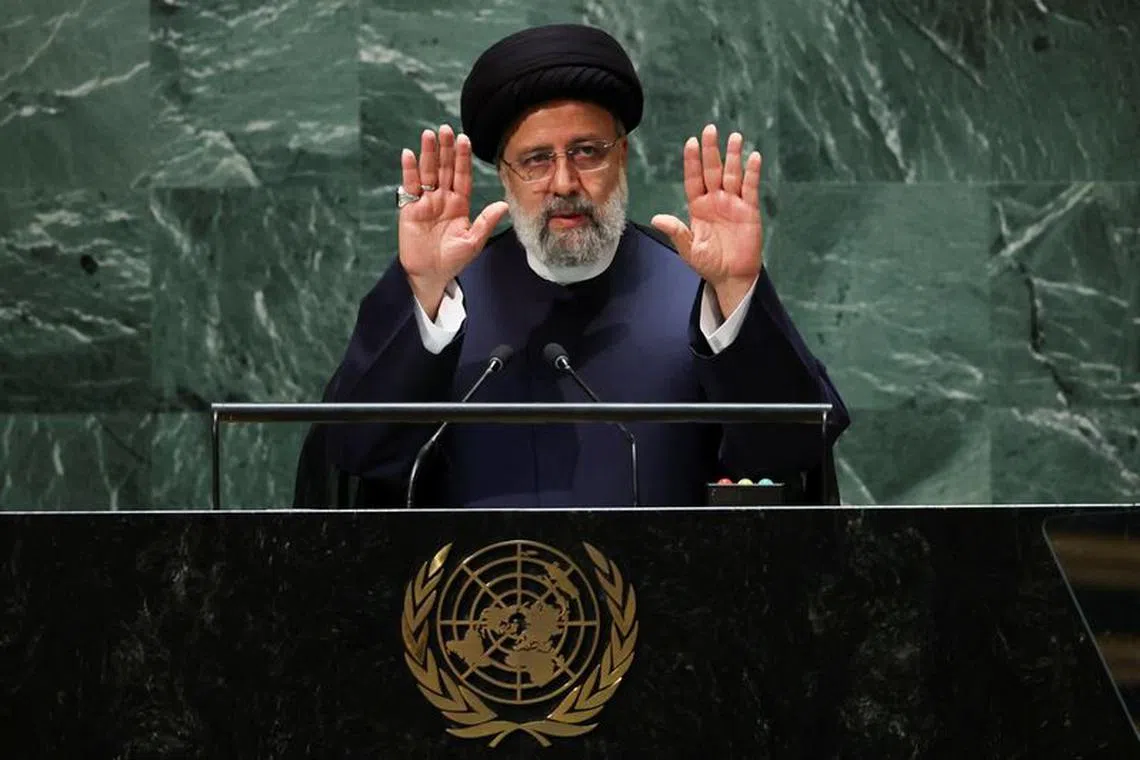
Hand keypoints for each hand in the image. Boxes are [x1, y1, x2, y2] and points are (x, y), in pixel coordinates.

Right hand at [399, 124, 509, 318]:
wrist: (430, 274)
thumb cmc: (453, 259)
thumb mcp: (473, 242)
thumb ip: (485, 222)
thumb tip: (504, 205)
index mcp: (460, 203)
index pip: (462, 176)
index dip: (463, 158)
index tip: (464, 139)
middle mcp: (443, 198)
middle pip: (445, 168)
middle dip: (446, 149)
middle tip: (445, 129)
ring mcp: (426, 201)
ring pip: (428, 173)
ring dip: (428, 154)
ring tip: (428, 135)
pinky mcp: (410, 208)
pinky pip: (410, 186)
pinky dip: (409, 170)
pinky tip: (409, 155)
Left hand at [651, 124, 763, 316]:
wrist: (731, 277)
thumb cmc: (709, 263)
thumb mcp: (688, 249)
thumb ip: (676, 232)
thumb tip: (657, 219)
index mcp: (698, 206)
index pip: (694, 178)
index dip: (692, 161)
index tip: (691, 142)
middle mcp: (715, 200)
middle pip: (712, 170)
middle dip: (711, 150)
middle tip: (710, 129)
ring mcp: (733, 203)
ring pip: (732, 175)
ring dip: (733, 156)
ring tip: (735, 137)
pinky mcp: (749, 211)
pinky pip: (751, 189)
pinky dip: (752, 173)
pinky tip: (754, 158)